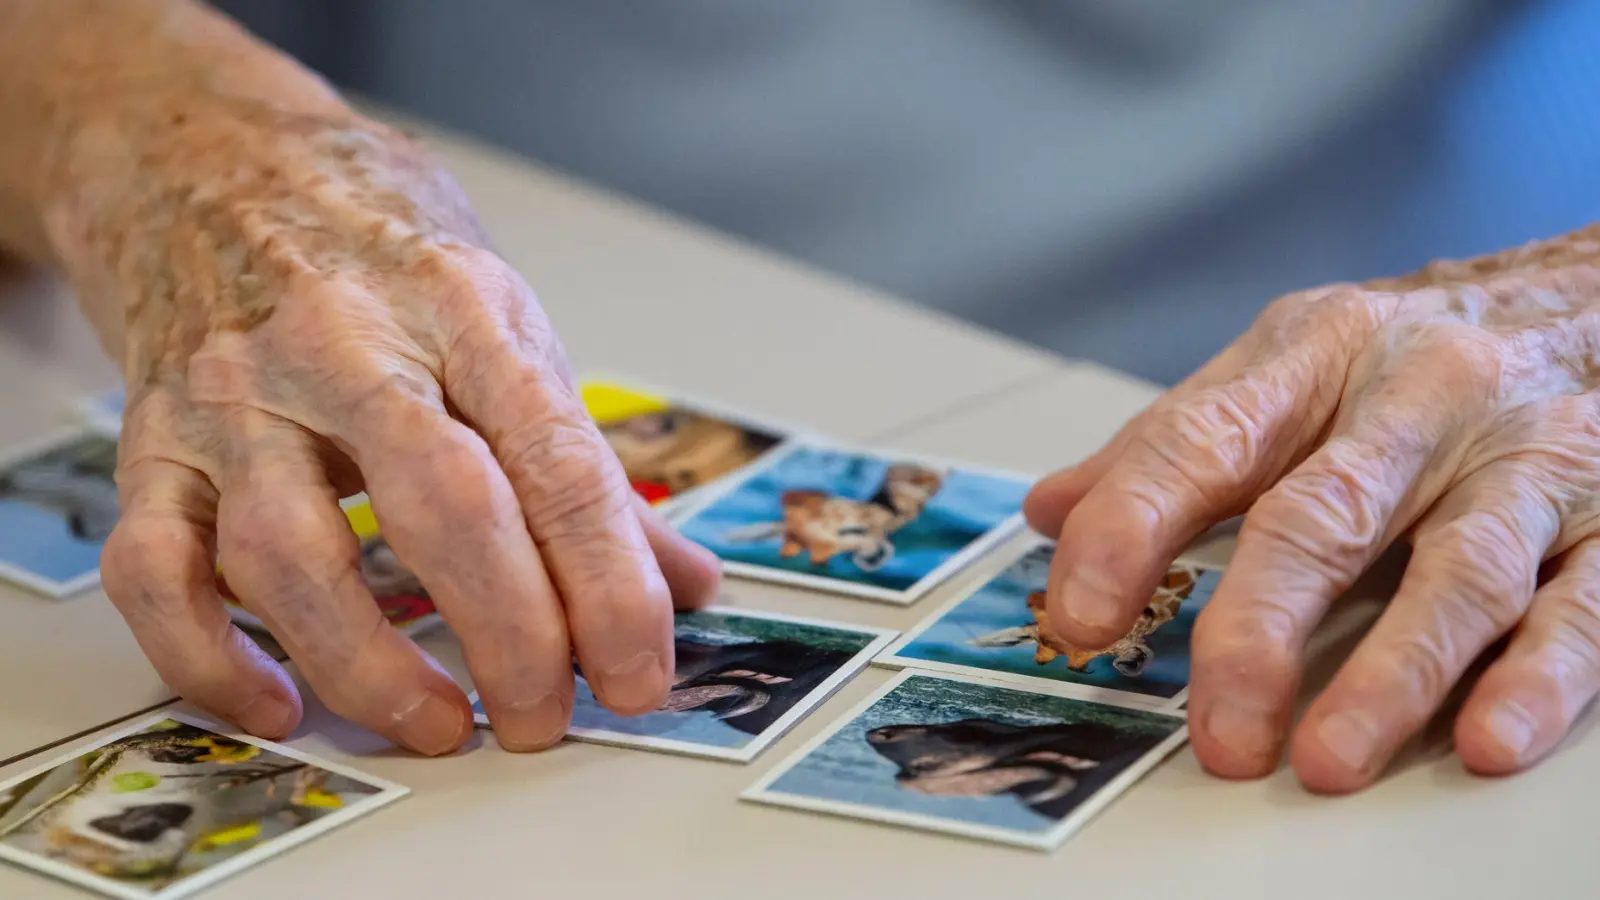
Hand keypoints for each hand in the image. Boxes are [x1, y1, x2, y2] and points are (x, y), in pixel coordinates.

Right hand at [48, 97, 720, 754]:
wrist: (206, 162)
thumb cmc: (374, 249)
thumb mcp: (501, 322)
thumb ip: (584, 460)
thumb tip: (683, 581)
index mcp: (462, 312)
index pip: (558, 464)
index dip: (610, 585)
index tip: (639, 674)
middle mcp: (346, 350)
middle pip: (442, 507)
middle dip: (511, 633)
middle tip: (546, 717)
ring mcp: (236, 399)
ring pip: (290, 554)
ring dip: (371, 665)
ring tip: (441, 725)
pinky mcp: (151, 445)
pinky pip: (155, 570)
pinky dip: (209, 658)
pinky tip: (280, 704)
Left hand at [1023, 251, 1599, 791]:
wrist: (1597, 293)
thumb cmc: (1418, 345)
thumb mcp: (1287, 362)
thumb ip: (1171, 442)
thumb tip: (1050, 511)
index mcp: (1316, 355)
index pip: (1202, 440)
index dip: (1130, 525)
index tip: (1076, 610)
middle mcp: (1419, 399)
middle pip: (1323, 516)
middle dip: (1260, 625)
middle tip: (1216, 722)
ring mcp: (1524, 459)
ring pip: (1458, 571)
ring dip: (1393, 674)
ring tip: (1327, 757)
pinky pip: (1582, 604)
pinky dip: (1538, 676)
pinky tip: (1490, 736)